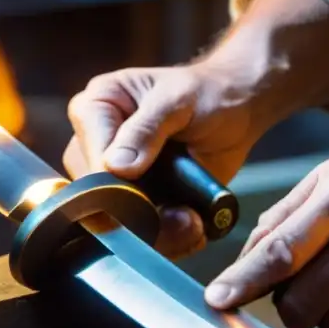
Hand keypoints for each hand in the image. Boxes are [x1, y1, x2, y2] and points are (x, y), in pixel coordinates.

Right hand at [63, 61, 265, 257]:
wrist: (238, 111)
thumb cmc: (207, 92)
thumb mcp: (178, 100)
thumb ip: (146, 129)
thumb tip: (115, 167)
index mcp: (94, 108)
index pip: (90, 158)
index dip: (114, 185)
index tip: (147, 198)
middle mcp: (95, 145)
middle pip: (97, 196)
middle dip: (138, 213)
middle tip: (182, 216)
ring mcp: (115, 177)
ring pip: (117, 219)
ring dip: (156, 229)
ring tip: (192, 223)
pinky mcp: (138, 199)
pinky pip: (141, 228)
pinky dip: (167, 235)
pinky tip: (193, 227)